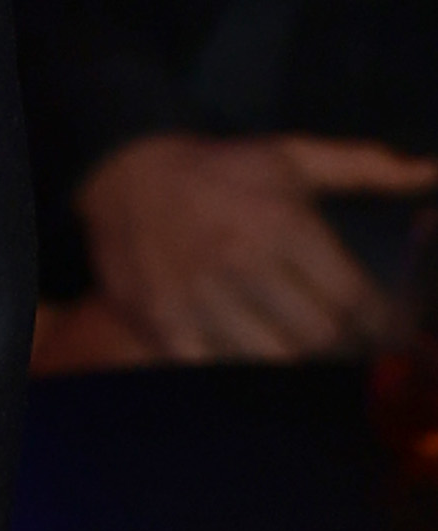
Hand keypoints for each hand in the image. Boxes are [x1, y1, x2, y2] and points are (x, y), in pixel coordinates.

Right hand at [76, 129, 430, 364]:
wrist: (122, 173)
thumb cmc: (219, 169)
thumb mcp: (290, 156)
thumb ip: (365, 167)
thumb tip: (428, 172)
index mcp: (280, 224)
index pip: (353, 298)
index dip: (384, 327)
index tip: (394, 336)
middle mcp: (241, 264)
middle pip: (319, 337)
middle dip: (347, 351)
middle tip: (356, 352)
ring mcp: (199, 300)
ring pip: (273, 361)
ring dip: (300, 368)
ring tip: (311, 361)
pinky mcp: (163, 325)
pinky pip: (217, 370)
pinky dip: (242, 374)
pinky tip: (255, 361)